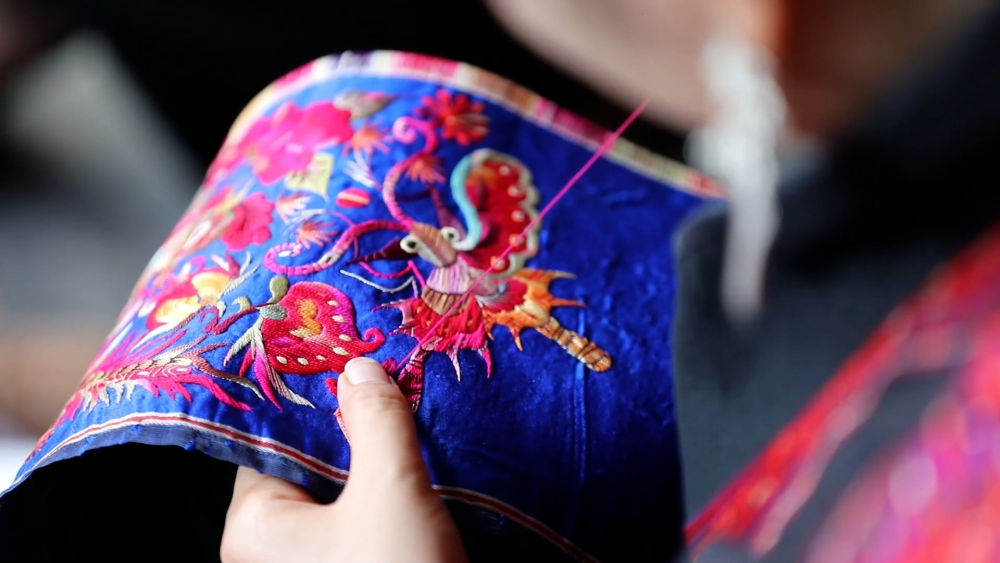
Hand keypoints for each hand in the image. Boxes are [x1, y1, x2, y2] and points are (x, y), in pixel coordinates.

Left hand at [221, 357, 467, 562]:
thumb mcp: (391, 491)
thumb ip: (375, 422)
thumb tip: (357, 368)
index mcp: (254, 524)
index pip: (272, 437)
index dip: (311, 396)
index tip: (346, 356)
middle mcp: (271, 549)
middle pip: (309, 464)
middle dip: (351, 426)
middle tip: (388, 378)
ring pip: (341, 494)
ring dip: (375, 460)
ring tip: (409, 413)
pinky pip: (361, 523)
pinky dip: (387, 495)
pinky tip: (419, 468)